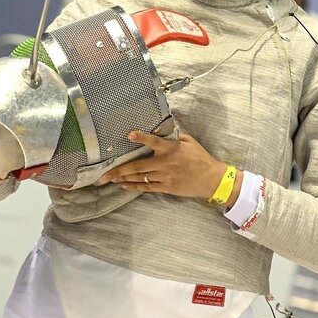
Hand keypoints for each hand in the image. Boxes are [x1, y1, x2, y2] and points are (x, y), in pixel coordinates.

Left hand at [100, 131, 240, 202]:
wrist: (212, 179)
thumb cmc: (200, 158)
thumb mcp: (189, 141)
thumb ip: (173, 137)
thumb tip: (161, 130)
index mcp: (171, 149)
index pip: (153, 141)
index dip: (141, 137)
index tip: (129, 134)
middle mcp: (165, 163)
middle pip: (138, 166)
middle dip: (120, 169)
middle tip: (105, 172)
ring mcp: (164, 177)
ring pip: (139, 178)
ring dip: (123, 178)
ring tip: (109, 179)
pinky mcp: (166, 187)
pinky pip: (146, 187)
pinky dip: (133, 186)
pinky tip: (123, 185)